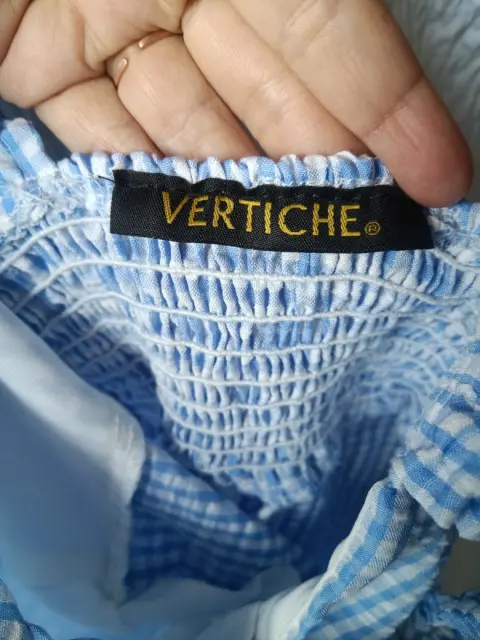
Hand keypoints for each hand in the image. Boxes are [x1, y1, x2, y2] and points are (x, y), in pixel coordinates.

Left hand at [0, 0, 472, 205]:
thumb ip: (289, 23)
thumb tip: (323, 65)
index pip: (329, 27)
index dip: (392, 106)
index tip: (445, 183)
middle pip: (268, 91)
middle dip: (319, 170)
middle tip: (363, 250)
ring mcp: (99, 21)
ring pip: (190, 126)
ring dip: (232, 198)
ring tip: (282, 271)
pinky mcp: (39, 65)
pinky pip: (107, 138)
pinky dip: (141, 188)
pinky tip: (179, 240)